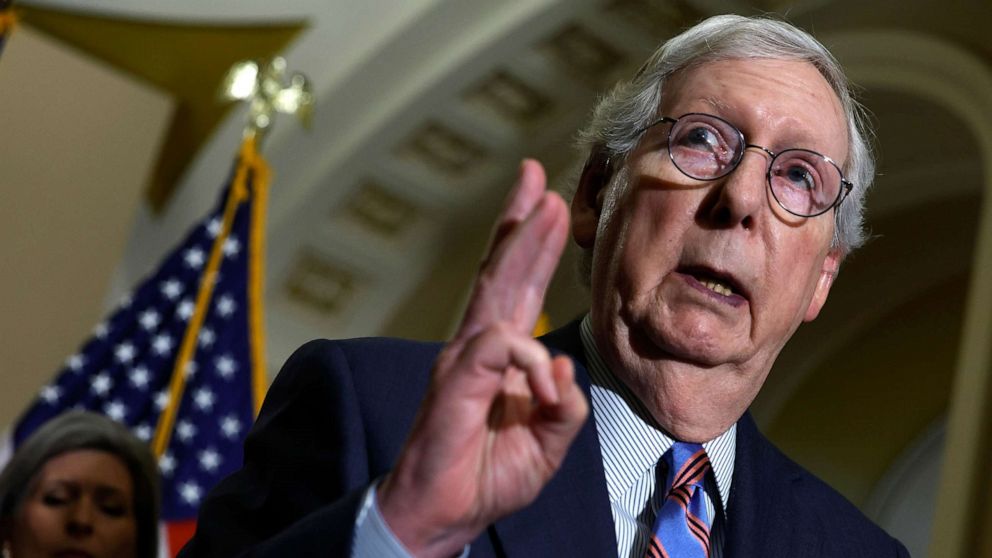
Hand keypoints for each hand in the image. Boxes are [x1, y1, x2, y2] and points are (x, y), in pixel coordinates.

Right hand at [377, 160, 589, 556]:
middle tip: (537, 177)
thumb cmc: (488, 475)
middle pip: (501, 272)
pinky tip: (543, 378)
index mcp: (501, 357)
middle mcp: (479, 348)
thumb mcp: (546, 443)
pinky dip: (529, 356)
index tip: (549, 204)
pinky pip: (500, 347)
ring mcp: (463, 360)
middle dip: (522, 224)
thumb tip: (564, 366)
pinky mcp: (454, 380)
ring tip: (544, 204)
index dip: (534, 247)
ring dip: (521, 244)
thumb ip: (562, 406)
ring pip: (494, 289)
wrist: (444, 513)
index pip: (517, 290)